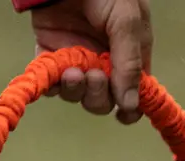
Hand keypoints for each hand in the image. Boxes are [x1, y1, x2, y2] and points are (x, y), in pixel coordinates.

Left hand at [30, 0, 153, 124]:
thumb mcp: (127, 23)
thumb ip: (129, 64)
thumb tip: (131, 106)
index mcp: (129, 57)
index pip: (133, 96)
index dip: (129, 109)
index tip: (123, 114)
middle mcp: (104, 64)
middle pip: (103, 101)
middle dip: (98, 95)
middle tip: (93, 75)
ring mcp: (77, 60)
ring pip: (77, 95)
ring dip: (76, 90)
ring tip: (73, 71)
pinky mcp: (51, 55)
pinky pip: (52, 83)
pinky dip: (54, 83)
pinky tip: (58, 70)